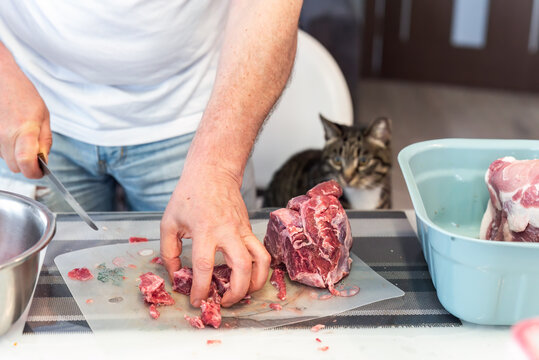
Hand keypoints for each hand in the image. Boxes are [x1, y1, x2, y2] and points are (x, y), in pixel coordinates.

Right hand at [0, 45, 51, 177]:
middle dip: (27, 165)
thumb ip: (45, 141)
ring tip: (22, 137)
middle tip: (35, 154)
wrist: (1, 80)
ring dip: (16, 156)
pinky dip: (7, 149)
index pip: (26, 162)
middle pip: (15, 167)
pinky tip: (11, 135)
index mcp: (24, 130)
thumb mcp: (44, 117)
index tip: (40, 172)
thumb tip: (44, 161)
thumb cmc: (23, 95)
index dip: (34, 172)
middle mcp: (5, 136)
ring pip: (6, 160)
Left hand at [160, 166, 269, 306]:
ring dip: (255, 283)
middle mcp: (228, 232)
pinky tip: (247, 277)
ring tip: (242, 294)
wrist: (213, 173)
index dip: (200, 288)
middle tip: (225, 302)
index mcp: (205, 230)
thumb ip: (169, 251)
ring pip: (261, 261)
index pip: (204, 266)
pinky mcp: (250, 230)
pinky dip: (258, 270)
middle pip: (242, 267)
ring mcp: (243, 230)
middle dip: (236, 292)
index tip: (197, 300)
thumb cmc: (189, 195)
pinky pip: (261, 253)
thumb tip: (176, 275)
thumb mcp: (169, 222)